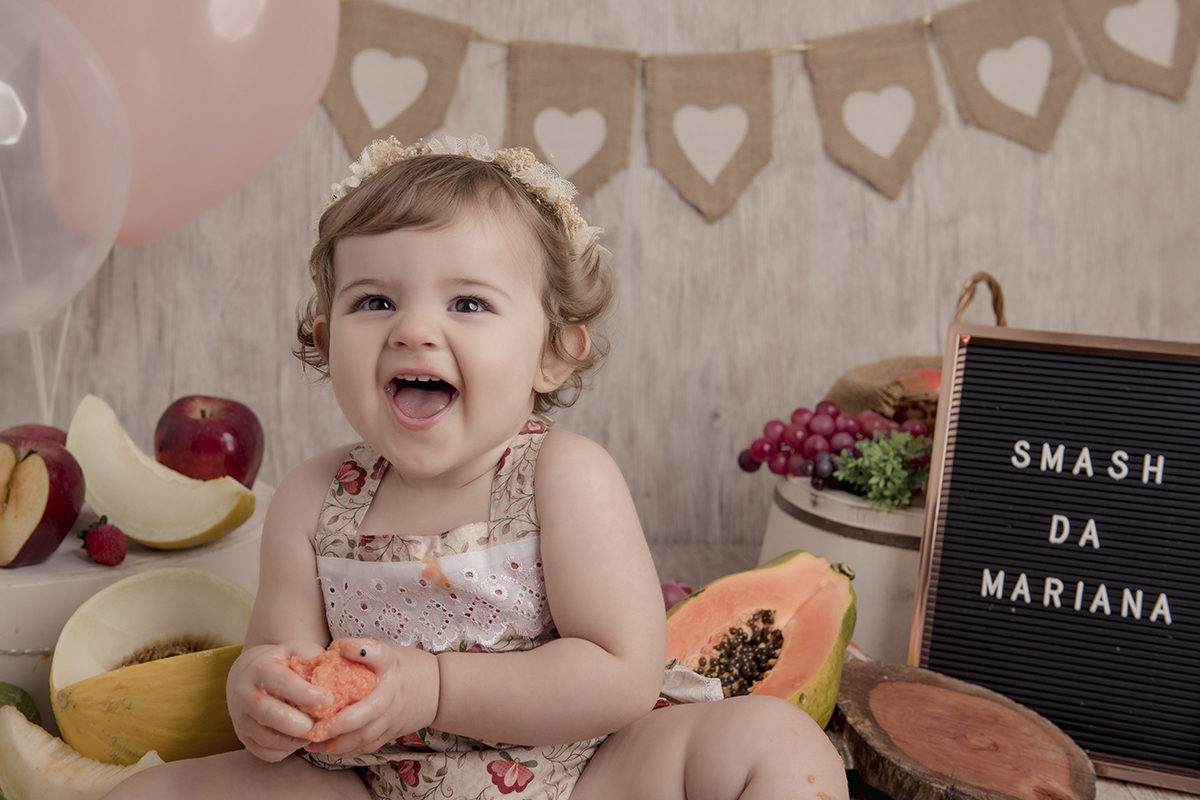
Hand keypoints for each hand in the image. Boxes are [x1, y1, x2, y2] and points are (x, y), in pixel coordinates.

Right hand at [227, 640, 330, 760]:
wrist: (250, 675)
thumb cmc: (283, 662)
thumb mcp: (297, 650)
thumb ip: (313, 657)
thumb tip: (333, 670)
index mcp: (259, 669)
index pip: (279, 682)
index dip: (304, 693)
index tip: (327, 699)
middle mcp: (244, 694)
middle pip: (267, 713)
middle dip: (296, 722)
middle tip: (319, 725)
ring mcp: (241, 718)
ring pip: (266, 737)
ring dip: (294, 740)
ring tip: (314, 732)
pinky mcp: (244, 738)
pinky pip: (265, 753)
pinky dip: (286, 751)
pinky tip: (300, 741)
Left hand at [304, 638, 439, 758]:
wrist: (439, 689)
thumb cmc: (407, 668)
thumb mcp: (389, 653)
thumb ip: (362, 652)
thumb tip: (332, 651)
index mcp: (391, 668)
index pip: (377, 654)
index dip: (357, 649)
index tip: (337, 648)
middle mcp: (391, 695)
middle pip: (365, 714)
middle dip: (336, 724)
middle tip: (312, 728)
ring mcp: (392, 718)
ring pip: (364, 737)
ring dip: (337, 744)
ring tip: (312, 743)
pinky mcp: (392, 733)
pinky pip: (368, 747)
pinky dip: (348, 751)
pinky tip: (329, 750)